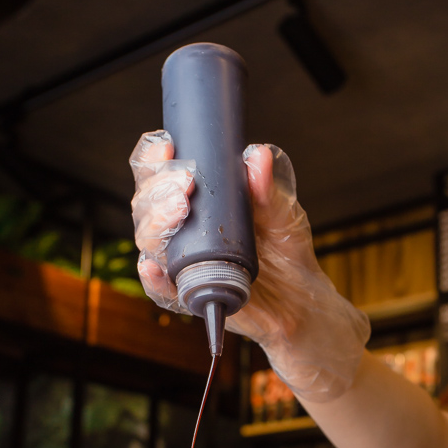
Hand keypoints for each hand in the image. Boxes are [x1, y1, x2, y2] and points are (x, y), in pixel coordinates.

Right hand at [130, 131, 368, 401]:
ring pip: (148, 241)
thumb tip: (258, 157)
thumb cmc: (288, 252)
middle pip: (146, 205)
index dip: (155, 158)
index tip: (168, 146)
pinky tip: (155, 268)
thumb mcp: (284, 215)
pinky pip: (161, 289)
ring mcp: (183, 263)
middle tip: (183, 183)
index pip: (162, 174)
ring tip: (179, 210)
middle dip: (156, 189)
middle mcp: (183, 230)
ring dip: (155, 224)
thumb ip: (269, 189)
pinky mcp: (190, 295)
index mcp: (199, 202)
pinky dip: (153, 279)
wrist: (301, 301)